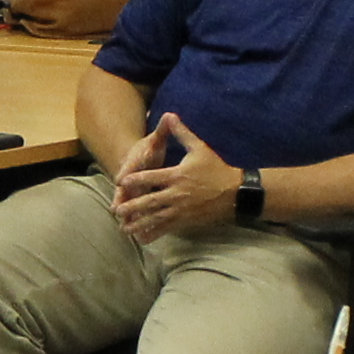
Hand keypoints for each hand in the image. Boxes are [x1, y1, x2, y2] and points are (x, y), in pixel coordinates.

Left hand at [110, 111, 237, 244]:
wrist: (236, 193)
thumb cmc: (216, 169)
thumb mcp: (199, 148)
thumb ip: (181, 133)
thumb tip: (170, 115)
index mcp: (177, 175)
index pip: (151, 177)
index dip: (135, 179)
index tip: (121, 182)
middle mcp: (176, 194)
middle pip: (149, 202)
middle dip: (132, 206)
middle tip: (117, 210)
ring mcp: (181, 210)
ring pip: (156, 218)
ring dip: (139, 223)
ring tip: (125, 228)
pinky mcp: (187, 221)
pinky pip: (167, 229)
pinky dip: (153, 234)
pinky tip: (142, 239)